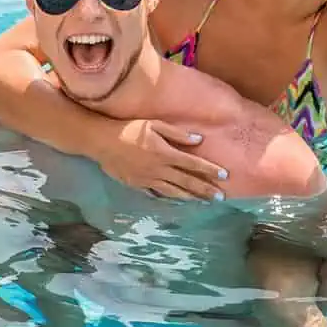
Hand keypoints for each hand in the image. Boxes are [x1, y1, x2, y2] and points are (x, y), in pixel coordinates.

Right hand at [96, 119, 227, 200]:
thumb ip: (177, 133)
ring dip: (191, 197)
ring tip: (204, 202)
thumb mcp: (154, 125)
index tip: (224, 175)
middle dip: (205, 189)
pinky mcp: (138, 185)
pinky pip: (157, 193)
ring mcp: (148, 180)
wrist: (102, 142)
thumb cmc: (129, 129)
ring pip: (174, 191)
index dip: (209, 170)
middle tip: (220, 197)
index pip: (193, 163)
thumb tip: (198, 139)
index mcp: (165, 153)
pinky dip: (169, 198)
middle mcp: (159, 169)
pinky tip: (177, 200)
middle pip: (187, 181)